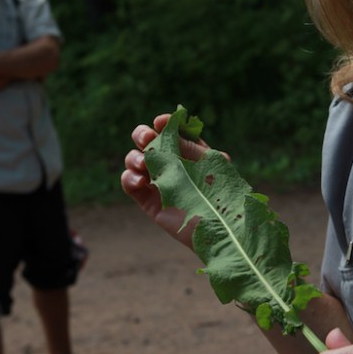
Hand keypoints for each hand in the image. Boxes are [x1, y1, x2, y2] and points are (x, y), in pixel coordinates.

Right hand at [121, 114, 212, 247]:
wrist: (219, 231)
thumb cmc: (223, 196)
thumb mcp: (211, 166)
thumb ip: (190, 147)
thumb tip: (166, 130)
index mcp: (190, 151)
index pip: (172, 130)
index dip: (164, 123)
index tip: (160, 122)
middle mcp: (171, 164)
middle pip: (146, 141)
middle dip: (142, 135)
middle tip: (147, 139)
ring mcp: (158, 181)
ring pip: (133, 160)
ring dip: (134, 157)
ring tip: (145, 165)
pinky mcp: (149, 201)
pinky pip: (129, 183)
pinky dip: (129, 178)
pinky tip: (140, 182)